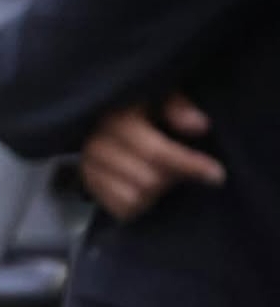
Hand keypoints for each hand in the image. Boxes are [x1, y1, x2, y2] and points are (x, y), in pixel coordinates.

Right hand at [81, 93, 225, 220]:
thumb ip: (178, 106)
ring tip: (161, 176)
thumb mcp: (163, 97)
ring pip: (136, 197)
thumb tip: (199, 126)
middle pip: (148, 180)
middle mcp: (96, 142)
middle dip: (172, 179)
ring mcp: (89, 166)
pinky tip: (144, 188)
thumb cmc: (147, 110)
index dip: (188, 164)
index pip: (155, 151)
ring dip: (156, 192)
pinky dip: (139, 204)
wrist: (113, 124)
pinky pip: (123, 209)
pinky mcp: (89, 185)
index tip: (216, 174)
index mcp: (116, 116)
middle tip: (183, 172)